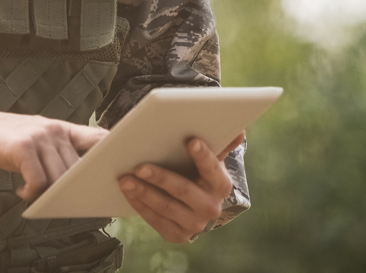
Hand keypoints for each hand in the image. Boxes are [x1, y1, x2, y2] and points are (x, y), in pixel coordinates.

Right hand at [0, 107, 107, 200]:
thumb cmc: (8, 139)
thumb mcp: (39, 139)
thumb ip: (59, 152)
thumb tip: (80, 179)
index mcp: (63, 128)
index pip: (98, 138)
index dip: (113, 153)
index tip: (120, 169)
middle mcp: (54, 130)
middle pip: (77, 169)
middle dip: (71, 188)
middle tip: (59, 199)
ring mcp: (39, 137)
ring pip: (59, 177)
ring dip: (48, 192)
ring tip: (33, 193)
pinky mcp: (22, 147)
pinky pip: (38, 181)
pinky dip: (31, 192)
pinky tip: (22, 191)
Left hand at [118, 132, 244, 243]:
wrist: (192, 208)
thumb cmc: (196, 174)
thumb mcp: (209, 161)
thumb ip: (220, 145)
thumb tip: (240, 131)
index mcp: (221, 186)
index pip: (212, 169)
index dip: (202, 156)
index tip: (190, 141)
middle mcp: (211, 208)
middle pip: (183, 190)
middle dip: (160, 178)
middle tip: (139, 166)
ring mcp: (194, 224)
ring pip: (165, 207)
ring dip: (143, 192)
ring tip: (125, 179)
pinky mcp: (177, 235)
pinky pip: (155, 220)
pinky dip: (139, 205)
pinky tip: (128, 192)